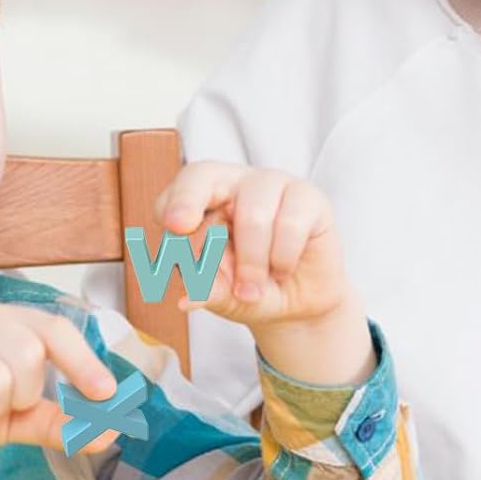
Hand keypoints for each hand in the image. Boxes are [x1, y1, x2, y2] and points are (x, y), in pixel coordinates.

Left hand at [154, 162, 350, 328]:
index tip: (172, 227)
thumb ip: (207, 291)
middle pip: (204, 175)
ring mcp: (272, 184)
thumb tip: (187, 298)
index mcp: (203, 201)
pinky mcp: (308, 197)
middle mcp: (234, 184)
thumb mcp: (225, 297)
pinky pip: (290, 223)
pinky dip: (282, 258)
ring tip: (252, 288)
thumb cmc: (253, 289)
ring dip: (250, 262)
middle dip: (188, 200)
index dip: (173, 204)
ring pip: (251, 213)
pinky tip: (282, 269)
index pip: (179, 190)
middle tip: (180, 226)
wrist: (299, 304)